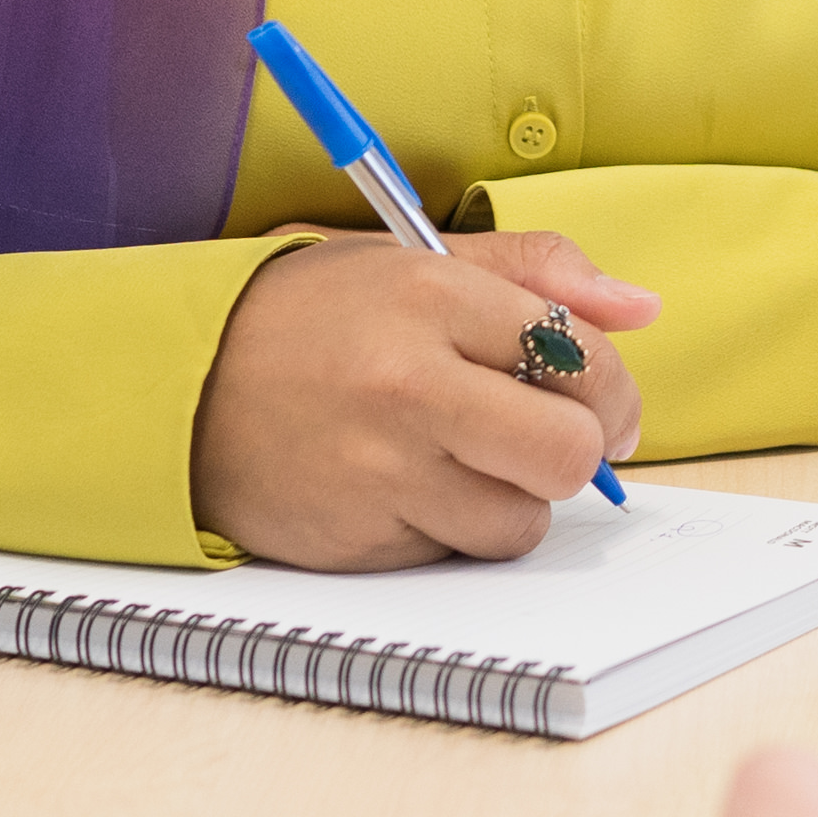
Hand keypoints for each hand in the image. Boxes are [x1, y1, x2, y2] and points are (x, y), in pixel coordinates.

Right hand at [188, 228, 658, 568]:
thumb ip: (534, 270)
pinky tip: (402, 485)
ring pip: (517, 523)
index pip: (579, 357)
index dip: (610, 389)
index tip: (601, 400)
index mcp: (429, 297)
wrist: (175, 384)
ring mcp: (377, 473)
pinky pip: (450, 557)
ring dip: (510, 500)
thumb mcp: (412, 259)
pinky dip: (445, 531)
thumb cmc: (307, 316)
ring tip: (458, 456)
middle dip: (577, 453)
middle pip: (566, 454)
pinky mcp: (353, 541)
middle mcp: (406, 387)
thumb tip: (641, 308)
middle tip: (553, 440)